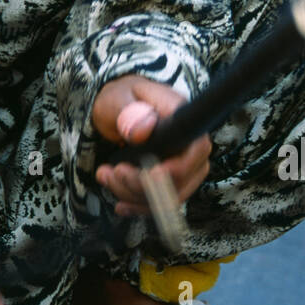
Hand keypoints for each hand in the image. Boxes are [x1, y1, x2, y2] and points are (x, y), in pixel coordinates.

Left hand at [91, 74, 210, 218]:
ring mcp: (182, 163)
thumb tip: (145, 129)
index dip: (178, 169)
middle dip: (145, 185)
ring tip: (106, 175)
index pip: (197, 148)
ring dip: (135, 195)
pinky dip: (139, 205)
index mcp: (181, 116)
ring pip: (170, 196)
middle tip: (114, 172)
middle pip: (184, 178)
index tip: (152, 173)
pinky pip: (162, 202)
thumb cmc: (119, 98)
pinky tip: (120, 203)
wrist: (115, 110)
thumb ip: (128, 111)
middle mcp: (189, 143)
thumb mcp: (117, 99)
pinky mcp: (170, 179)